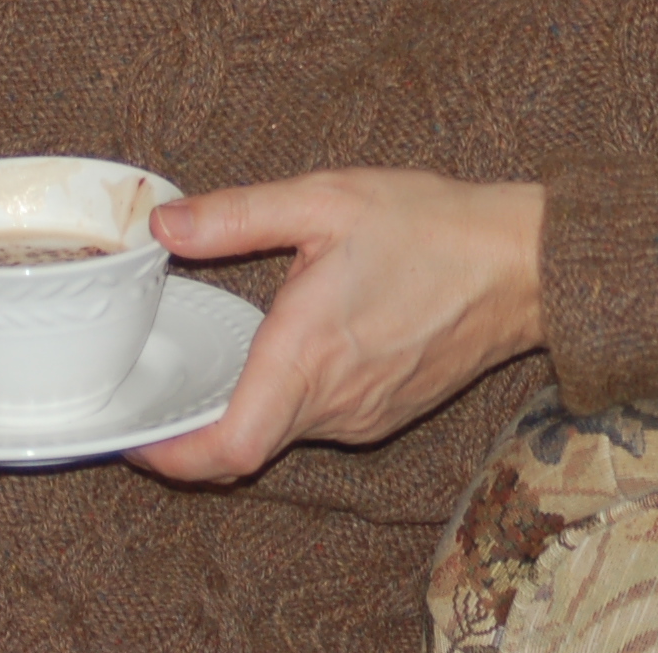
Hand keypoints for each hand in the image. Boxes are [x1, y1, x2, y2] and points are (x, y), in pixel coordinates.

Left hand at [127, 168, 545, 484]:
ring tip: (212, 361)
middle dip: (194, 425)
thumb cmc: (430, 228)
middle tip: (154, 387)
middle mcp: (334, 402)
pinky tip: (285, 352)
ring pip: (282, 433)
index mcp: (308, 356)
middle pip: (245, 446)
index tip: (135, 436)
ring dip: (244, 407)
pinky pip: (320, 421)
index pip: (227, 449)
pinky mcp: (386, 413)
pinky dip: (288, 399)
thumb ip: (238, 215)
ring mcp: (364, 416)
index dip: (171, 458)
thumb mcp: (325, 199)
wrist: (522, 264)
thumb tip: (166, 226)